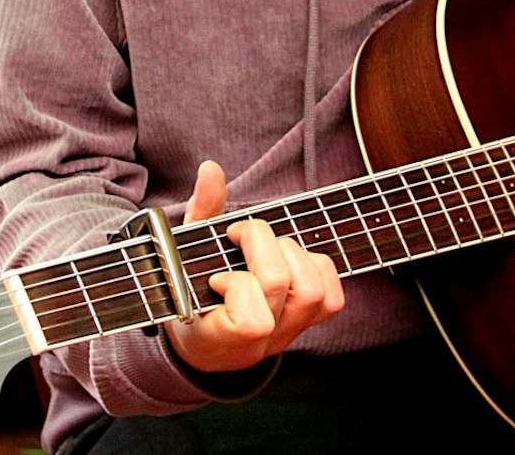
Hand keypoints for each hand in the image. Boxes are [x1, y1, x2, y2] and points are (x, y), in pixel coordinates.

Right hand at [165, 160, 345, 372]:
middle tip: (240, 236)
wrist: (208, 345)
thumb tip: (212, 169)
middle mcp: (261, 343)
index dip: (237, 286)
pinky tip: (291, 260)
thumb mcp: (182, 256)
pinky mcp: (310, 324)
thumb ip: (201, 212)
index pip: (252, 321)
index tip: (216, 278)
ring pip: (312, 292)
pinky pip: (332, 298)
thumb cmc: (190, 295)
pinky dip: (317, 268)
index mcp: (221, 338)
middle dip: (261, 245)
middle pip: (280, 285)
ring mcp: (289, 334)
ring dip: (291, 254)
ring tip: (268, 249)